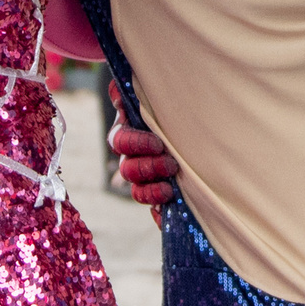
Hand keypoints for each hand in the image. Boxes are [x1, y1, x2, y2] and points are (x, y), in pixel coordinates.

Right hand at [108, 81, 179, 224]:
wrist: (186, 126)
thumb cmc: (165, 108)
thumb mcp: (151, 96)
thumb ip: (131, 91)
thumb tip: (118, 96)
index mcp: (127, 135)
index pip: (120, 142)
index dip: (136, 144)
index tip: (157, 143)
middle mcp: (131, 159)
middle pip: (128, 171)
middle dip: (149, 168)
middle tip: (171, 164)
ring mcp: (144, 180)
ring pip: (137, 193)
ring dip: (152, 192)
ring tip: (171, 188)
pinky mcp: (159, 196)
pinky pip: (155, 211)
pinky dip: (159, 214)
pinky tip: (169, 211)